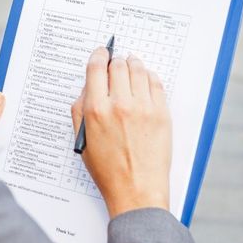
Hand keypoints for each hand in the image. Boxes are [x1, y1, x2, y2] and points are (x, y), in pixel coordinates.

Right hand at [71, 48, 171, 217]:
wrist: (136, 189)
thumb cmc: (108, 169)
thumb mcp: (83, 139)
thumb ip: (80, 110)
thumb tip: (88, 87)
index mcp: (96, 110)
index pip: (96, 68)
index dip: (98, 56)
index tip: (100, 53)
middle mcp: (119, 105)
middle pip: (118, 65)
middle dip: (115, 61)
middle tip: (115, 63)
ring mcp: (143, 108)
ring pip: (138, 69)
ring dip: (132, 64)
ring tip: (131, 65)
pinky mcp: (161, 113)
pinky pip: (156, 83)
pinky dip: (149, 76)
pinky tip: (145, 79)